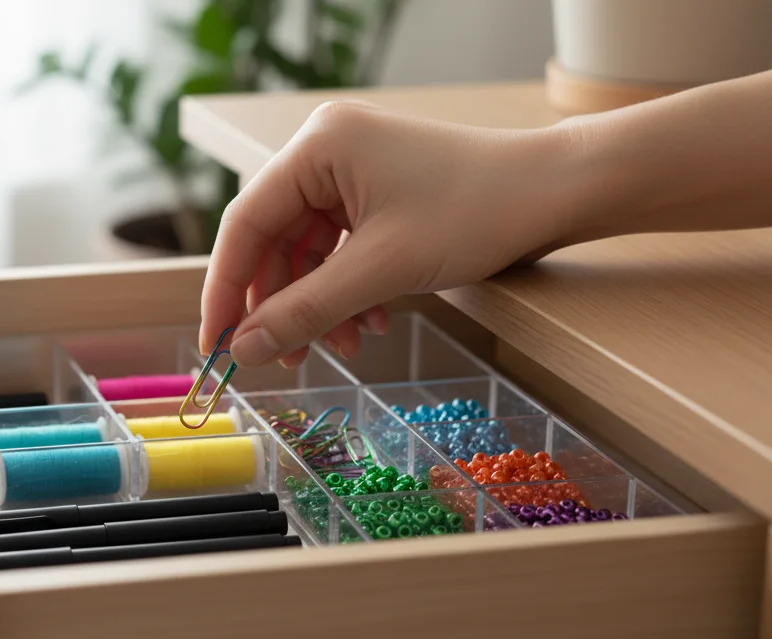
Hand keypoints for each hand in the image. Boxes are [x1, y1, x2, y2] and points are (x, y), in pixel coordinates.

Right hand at [199, 100, 579, 365]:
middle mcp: (325, 151)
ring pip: (306, 253)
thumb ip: (305, 311)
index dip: (225, 290)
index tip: (216, 344)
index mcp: (316, 148)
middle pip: (273, 242)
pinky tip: (367, 326)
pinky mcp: (375, 194)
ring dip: (317, 306)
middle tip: (279, 358)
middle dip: (279, 306)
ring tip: (337, 349)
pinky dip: (345, 293)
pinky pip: (338, 251)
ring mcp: (351, 171)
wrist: (555, 193)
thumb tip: (245, 350)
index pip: (245, 224)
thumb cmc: (476, 212)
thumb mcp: (381, 270)